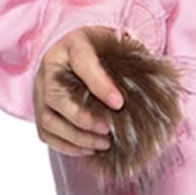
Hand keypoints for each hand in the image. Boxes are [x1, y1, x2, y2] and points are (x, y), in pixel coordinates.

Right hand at [33, 26, 122, 157]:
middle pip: (55, 97)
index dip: (99, 84)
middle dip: (83, 119)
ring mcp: (40, 88)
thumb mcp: (120, 45)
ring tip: (103, 144)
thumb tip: (156, 79)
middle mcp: (50, 66)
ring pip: (47, 119)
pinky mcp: (39, 108)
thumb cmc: (105, 49)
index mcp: (74, 45)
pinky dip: (66, 145)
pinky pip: (45, 133)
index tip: (119, 104)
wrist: (82, 51)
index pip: (82, 62)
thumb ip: (133, 58)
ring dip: (76, 137)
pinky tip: (89, 149)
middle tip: (108, 130)